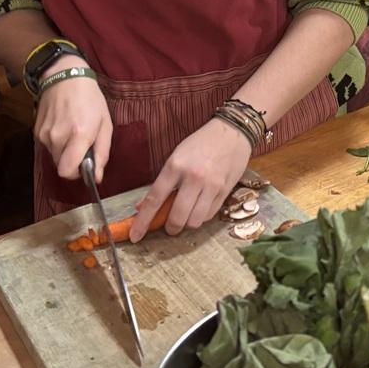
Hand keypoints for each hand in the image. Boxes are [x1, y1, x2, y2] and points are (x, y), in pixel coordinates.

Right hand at [33, 55, 112, 181]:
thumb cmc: (90, 99)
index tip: (85, 165)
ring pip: (54, 157)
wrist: (65, 77)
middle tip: (82, 144)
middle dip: (73, 161)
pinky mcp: (36, 131)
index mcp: (79, 134)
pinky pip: (48, 146)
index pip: (68, 171)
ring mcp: (45, 134)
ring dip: (64, 151)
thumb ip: (102, 152)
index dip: (77, 173)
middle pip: (61, 166)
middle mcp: (58, 137)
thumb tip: (96, 177)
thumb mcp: (105, 123)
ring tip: (72, 131)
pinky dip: (56, 142)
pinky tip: (62, 125)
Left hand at [128, 119, 251, 242]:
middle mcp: (194, 177)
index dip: (143, 221)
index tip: (135, 236)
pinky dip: (202, 216)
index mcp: (175, 165)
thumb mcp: (176, 156)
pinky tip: (201, 207)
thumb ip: (162, 182)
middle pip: (177, 217)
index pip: (155, 199)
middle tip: (170, 226)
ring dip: (188, 223)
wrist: (233, 131)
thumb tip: (142, 206)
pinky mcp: (225, 190)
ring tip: (188, 214)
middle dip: (170, 227)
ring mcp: (211, 185)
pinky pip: (210, 215)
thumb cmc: (201, 143)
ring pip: (194, 221)